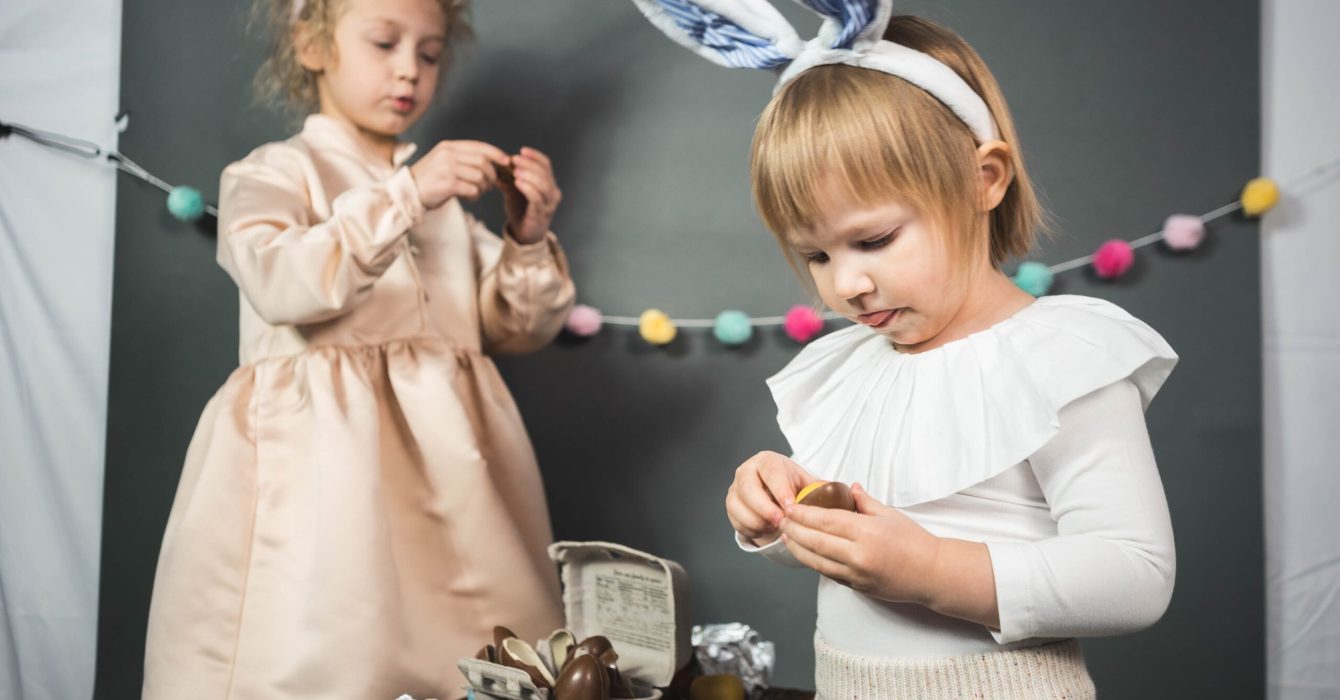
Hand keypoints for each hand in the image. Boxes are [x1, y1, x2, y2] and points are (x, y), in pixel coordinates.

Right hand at [410, 140, 509, 209]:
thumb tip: (491, 161)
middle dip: (492, 175)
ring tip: (477, 191)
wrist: (408, 193)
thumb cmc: (430, 180)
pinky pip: (472, 189)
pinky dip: (475, 195)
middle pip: (483, 162)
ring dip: (484, 187)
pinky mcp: (446, 184)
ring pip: (479, 176)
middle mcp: (447, 155)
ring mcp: (446, 169)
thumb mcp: (444, 162)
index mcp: (448, 147)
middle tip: (490, 184)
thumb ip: (463, 158)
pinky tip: (470, 197)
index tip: (507, 162)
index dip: (496, 153)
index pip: (479, 146)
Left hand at [500, 147, 560, 244]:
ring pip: (543, 184)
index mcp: (548, 184)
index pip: (546, 164)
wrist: (524, 234)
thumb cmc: (521, 211)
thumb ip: (507, 178)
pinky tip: (517, 183)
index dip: (535, 156)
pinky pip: (537, 198)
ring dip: (529, 175)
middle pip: (545, 172)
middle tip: (515, 160)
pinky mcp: (541, 214)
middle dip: (529, 164)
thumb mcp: (513, 191)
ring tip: (516, 171)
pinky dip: (528, 188)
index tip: (522, 150)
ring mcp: (549, 204)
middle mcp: (553, 192)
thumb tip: (495, 164)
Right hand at [726, 451, 818, 546]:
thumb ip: (820, 488)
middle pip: (748, 488)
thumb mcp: (806, 482)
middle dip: (764, 508)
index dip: (780, 489)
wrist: (774, 491)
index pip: (770, 472)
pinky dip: (751, 529)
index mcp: (767, 461)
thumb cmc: (791, 485)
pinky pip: (736, 521)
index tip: (790, 506)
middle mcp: (747, 471)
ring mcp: (735, 488)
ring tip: (774, 527)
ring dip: (756, 521)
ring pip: (737, 506)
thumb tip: (838, 494)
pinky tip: (765, 530)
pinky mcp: (731, 505)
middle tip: (781, 522)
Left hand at [779, 483, 941, 603]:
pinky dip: (813, 562)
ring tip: (786, 537)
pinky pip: (828, 573)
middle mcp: (859, 554)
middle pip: (816, 541)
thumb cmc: (915, 541)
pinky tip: (804, 553)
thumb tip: (849, 488)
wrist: (932, 574)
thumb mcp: (890, 514)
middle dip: (794, 530)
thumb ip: (865, 502)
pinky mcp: (856, 587)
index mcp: (867, 532)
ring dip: (797, 548)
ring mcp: (856, 574)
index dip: (804, 514)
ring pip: (817, 561)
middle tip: (781, 520)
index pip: (826, 521)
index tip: (790, 507)